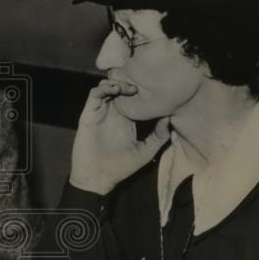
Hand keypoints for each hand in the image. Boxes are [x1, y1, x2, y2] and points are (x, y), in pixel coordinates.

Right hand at [69, 79, 170, 195]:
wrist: (98, 178)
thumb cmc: (120, 167)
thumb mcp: (146, 151)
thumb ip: (158, 136)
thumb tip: (169, 119)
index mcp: (126, 119)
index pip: (133, 98)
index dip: (141, 90)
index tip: (155, 87)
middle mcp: (113, 113)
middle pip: (120, 88)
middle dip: (130, 82)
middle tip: (142, 84)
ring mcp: (100, 112)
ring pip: (107, 87)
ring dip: (117, 82)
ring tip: (130, 87)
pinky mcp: (89, 114)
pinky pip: (94, 95)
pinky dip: (104, 88)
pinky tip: (115, 90)